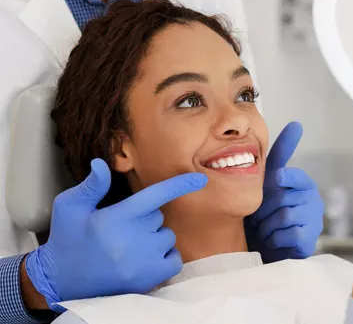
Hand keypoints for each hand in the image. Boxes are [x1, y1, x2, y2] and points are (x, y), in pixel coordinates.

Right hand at [25, 159, 206, 310]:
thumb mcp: (69, 207)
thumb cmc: (67, 240)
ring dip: (155, 237)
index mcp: (117, 218)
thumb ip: (91, 186)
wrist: (61, 281)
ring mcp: (144, 262)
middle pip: (158, 217)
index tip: (200, 179)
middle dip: (145, 218)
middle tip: (121, 228)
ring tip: (129, 246)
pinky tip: (144, 258)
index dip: (179, 185)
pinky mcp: (149, 279)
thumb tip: (102, 163)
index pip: (155, 195)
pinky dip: (165, 256)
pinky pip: (174, 259)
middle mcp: (134, 239)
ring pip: (167, 237)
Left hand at [245, 122, 323, 262]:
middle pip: (281, 197)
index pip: (291, 174)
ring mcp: (314, 220)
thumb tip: (297, 124)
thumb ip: (282, 153)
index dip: (280, 178)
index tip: (276, 180)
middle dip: (263, 209)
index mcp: (303, 183)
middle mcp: (312, 199)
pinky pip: (288, 234)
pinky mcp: (310, 239)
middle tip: (259, 216)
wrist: (265, 245)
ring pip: (284, 215)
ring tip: (265, 229)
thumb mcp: (270, 180)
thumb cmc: (266, 210)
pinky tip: (274, 240)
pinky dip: (274, 238)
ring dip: (266, 225)